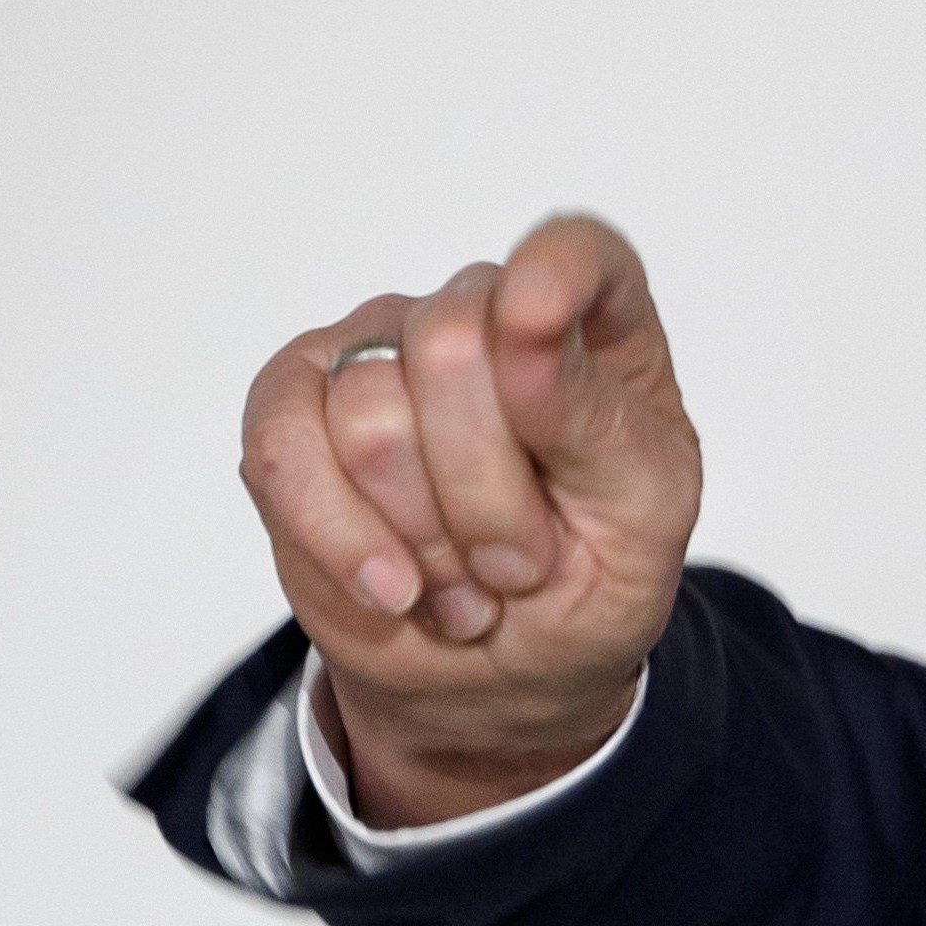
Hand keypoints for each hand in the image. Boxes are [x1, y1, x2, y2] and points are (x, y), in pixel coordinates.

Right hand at [235, 214, 700, 825]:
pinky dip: (345, 543)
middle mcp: (477, 314)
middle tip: (524, 561)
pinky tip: (396, 587)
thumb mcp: (642, 514)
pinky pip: (284, 456)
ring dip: (428, 539)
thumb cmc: (591, 576)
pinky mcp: (289, 408)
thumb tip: (522, 316)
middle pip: (451, 351)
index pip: (581, 253)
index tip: (538, 313)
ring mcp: (375, 351)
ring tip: (467, 578)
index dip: (554, 270)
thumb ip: (593, 412)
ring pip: (370, 419)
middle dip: (491, 497)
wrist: (502, 672)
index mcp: (593, 330)